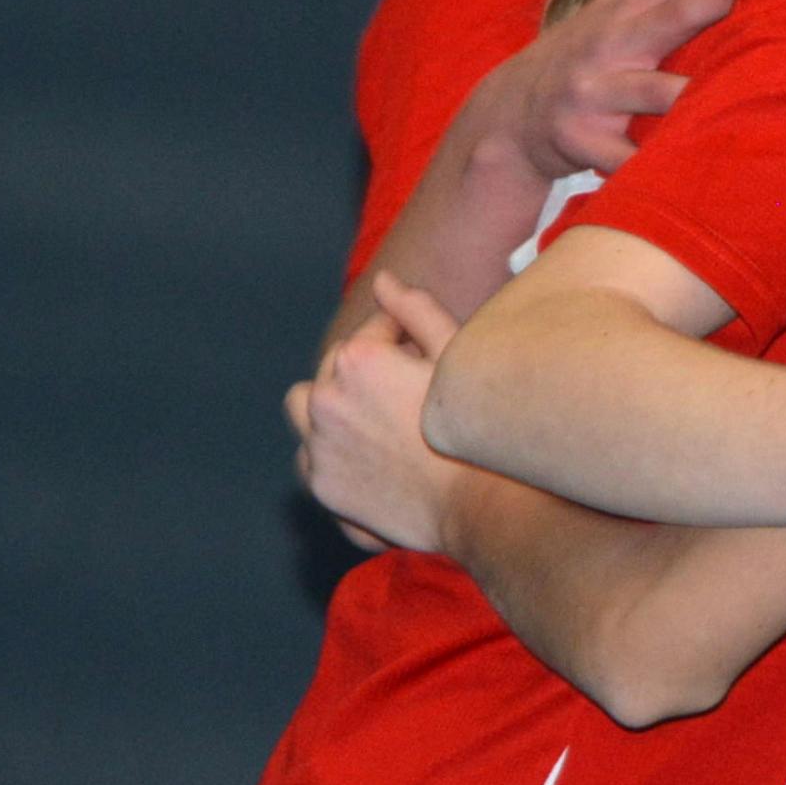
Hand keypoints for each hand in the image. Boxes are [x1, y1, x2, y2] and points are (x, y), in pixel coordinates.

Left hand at [292, 275, 466, 552]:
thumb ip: (415, 310)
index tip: (428, 355)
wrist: (481, 505)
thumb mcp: (456, 357)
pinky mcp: (322, 485)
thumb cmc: (477, 427)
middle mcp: (325, 400)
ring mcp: (319, 446)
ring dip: (331, 404)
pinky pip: (310, 455)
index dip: (406, 336)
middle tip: (410, 389)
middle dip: (367, 368)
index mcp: (358, 359)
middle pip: (336, 365)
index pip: (374, 328)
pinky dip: (331, 449)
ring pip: (304, 408)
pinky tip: (369, 454)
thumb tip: (382, 280)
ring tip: (372, 418)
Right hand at [478, 0, 785, 179]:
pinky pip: (624, 157)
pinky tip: (681, 171)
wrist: (511, 115)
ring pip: (652, 91)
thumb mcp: (620, 9)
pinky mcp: (582, 140)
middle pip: (671, 14)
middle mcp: (610, 41)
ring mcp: (595, 91)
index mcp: (625, 5)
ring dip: (689, 91)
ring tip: (741, 86)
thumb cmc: (588, 54)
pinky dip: (647, 163)